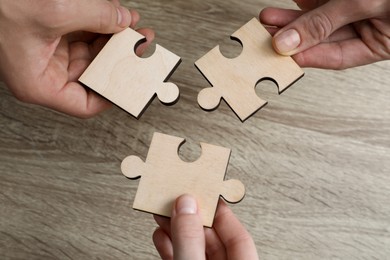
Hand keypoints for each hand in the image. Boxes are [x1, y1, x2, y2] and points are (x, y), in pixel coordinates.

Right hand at [0, 0, 153, 117]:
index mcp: (40, 84)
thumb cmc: (0, 5)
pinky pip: (84, 35)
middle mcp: (46, 72)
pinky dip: (102, 26)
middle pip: (95, 74)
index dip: (113, 94)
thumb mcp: (55, 11)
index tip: (134, 80)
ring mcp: (49, 53)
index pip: (86, 104)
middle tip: (141, 46)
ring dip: (114, 40)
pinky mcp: (51, 34)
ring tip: (135, 29)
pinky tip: (118, 18)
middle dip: (120, 58)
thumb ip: (97, 16)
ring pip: (92, 53)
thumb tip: (123, 21)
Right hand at [153, 195, 258, 259]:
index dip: (219, 211)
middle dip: (191, 218)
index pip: (238, 236)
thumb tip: (187, 206)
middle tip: (176, 199)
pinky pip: (182, 259)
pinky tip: (161, 235)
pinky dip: (171, 248)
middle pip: (213, 240)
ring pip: (195, 249)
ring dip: (177, 230)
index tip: (203, 192)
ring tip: (163, 212)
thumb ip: (190, 240)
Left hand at [260, 0, 389, 68]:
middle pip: (322, 37)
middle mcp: (368, 26)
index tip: (280, 55)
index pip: (335, 57)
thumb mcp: (365, 4)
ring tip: (269, 19)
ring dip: (292, 18)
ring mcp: (357, 8)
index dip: (306, 56)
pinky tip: (291, 2)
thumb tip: (288, 44)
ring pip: (318, 17)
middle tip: (267, 35)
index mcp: (381, 43)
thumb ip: (325, 23)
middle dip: (293, 36)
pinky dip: (305, 1)